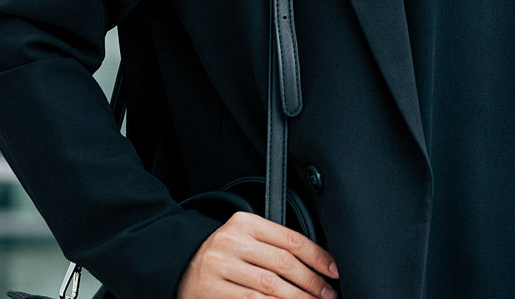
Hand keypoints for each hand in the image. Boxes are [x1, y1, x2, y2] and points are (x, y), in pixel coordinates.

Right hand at [176, 210, 338, 298]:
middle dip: (311, 282)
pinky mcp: (213, 290)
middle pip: (284, 263)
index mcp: (245, 222)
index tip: (333, 270)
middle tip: (327, 294)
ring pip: (271, 286)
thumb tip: (317, 261)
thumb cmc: (223, 254)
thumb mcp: (246, 238)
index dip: (317, 257)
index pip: (291, 239)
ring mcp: (221, 266)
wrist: (181, 265)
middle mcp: (232, 241)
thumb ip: (275, 244)